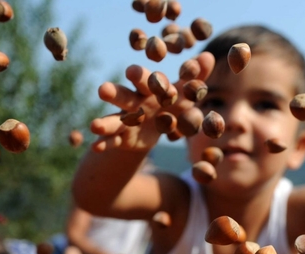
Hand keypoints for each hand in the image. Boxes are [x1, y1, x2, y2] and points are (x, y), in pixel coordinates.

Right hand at [90, 52, 215, 152]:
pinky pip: (112, 141)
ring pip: (113, 120)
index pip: (145, 81)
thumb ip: (194, 78)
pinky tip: (94, 147)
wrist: (158, 128)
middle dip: (114, 93)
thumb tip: (210, 56)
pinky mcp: (122, 138)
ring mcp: (125, 120)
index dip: (140, 78)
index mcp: (149, 90)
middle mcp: (134, 102)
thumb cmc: (171, 104)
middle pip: (123, 96)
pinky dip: (104, 144)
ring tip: (94, 126)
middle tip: (103, 90)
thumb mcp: (184, 94)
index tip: (132, 72)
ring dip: (104, 123)